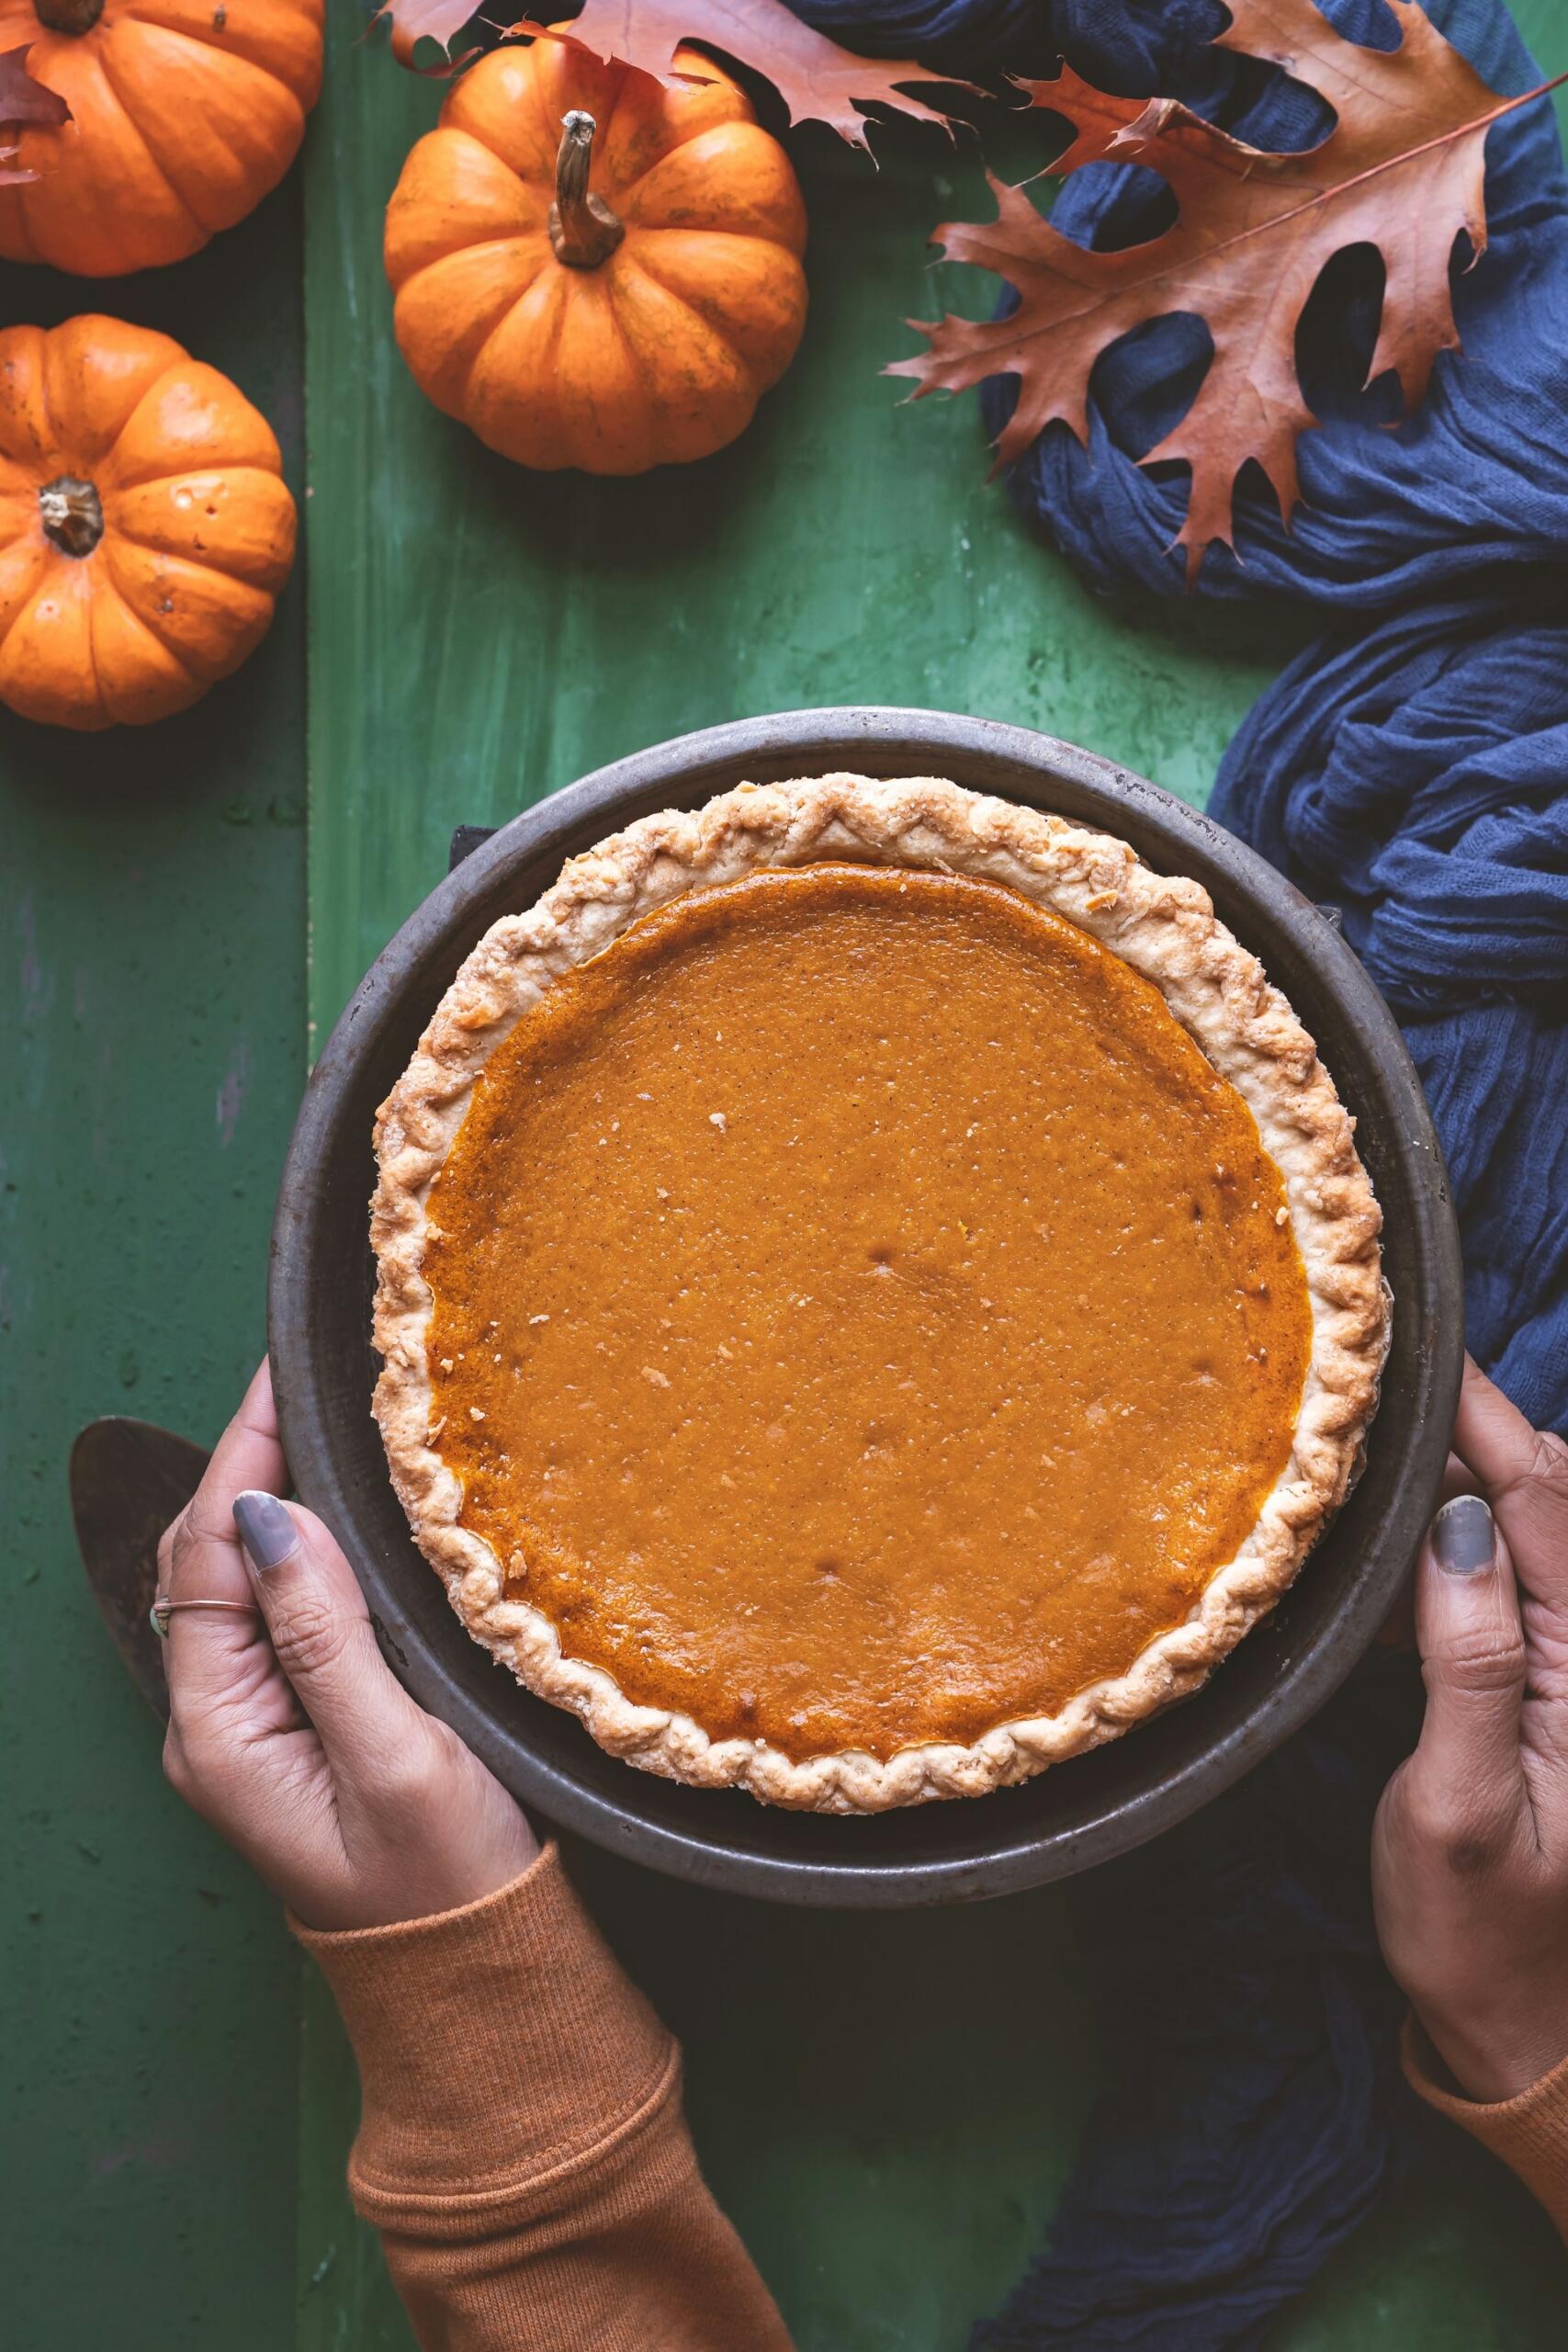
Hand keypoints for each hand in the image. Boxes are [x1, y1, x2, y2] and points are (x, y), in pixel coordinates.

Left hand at [159, 1362, 538, 1931]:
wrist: (478, 1983)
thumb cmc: (448, 1887)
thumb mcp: (398, 1759)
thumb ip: (327, 1637)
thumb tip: (270, 1517)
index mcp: (221, 1734)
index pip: (206, 1557)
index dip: (241, 1455)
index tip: (282, 1374)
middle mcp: (217, 1725)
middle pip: (205, 1560)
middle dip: (246, 1460)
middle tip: (305, 1377)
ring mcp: (253, 1727)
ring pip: (238, 1582)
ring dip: (269, 1496)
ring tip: (319, 1421)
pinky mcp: (297, 1728)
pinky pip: (276, 1613)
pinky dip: (298, 1546)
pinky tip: (339, 1513)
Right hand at [1373, 1355, 1567, 2102]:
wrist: (1533, 2040)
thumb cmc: (1486, 1942)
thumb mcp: (1459, 1811)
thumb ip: (1468, 1662)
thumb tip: (1457, 1523)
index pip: (1544, 1502)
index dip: (1484, 1415)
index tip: (1418, 1342)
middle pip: (1553, 1496)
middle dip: (1475, 1431)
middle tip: (1374, 1385)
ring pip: (1537, 1529)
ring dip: (1468, 1482)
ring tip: (1379, 1451)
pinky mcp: (1553, 1691)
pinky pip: (1517, 1582)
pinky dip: (1463, 1543)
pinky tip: (1404, 1548)